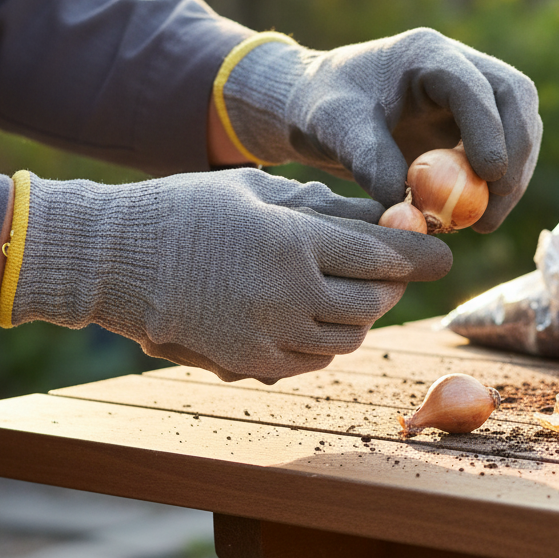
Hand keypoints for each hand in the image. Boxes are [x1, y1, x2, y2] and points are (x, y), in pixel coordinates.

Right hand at [7, 169, 451, 382]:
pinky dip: (330, 340)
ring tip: (349, 288)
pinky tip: (315, 315)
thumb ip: (326, 207)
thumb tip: (386, 215)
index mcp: (293, 242)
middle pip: (375, 301)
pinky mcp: (251, 366)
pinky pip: (315, 360)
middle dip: (394, 284)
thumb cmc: (186, 210)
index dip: (422, 257)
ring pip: (350, 336)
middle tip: (392, 269)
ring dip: (362, 313)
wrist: (113, 261)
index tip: (445, 255)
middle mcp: (289, 296)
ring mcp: (269, 338)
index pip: (383, 257)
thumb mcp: (258, 191)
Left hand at [219, 28, 541, 231]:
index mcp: (425, 53)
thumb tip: (406, 203)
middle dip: (517, 153)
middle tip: (496, 206)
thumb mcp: (332, 127)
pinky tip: (474, 215)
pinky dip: (499, 182)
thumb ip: (367, 158)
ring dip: (514, 173)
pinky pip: (505, 147)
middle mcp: (458, 64)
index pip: (474, 84)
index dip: (489, 127)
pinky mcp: (473, 122)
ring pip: (520, 122)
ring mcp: (471, 92)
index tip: (489, 175)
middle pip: (515, 97)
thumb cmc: (320, 106)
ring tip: (484, 221)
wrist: (315, 106)